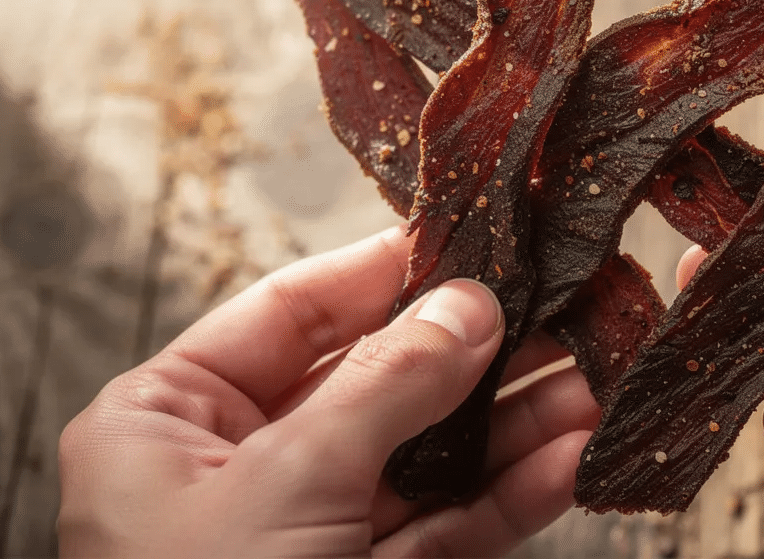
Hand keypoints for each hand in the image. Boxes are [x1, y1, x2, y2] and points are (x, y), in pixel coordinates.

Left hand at [58, 226, 597, 557]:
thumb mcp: (288, 481)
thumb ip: (386, 384)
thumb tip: (465, 306)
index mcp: (169, 423)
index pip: (290, 313)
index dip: (382, 272)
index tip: (466, 235)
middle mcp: (240, 468)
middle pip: (377, 380)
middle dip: (476, 350)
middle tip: (557, 305)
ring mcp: (311, 531)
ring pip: (429, 456)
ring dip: (516, 421)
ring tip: (595, 376)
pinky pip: (450, 525)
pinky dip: (514, 493)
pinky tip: (574, 455)